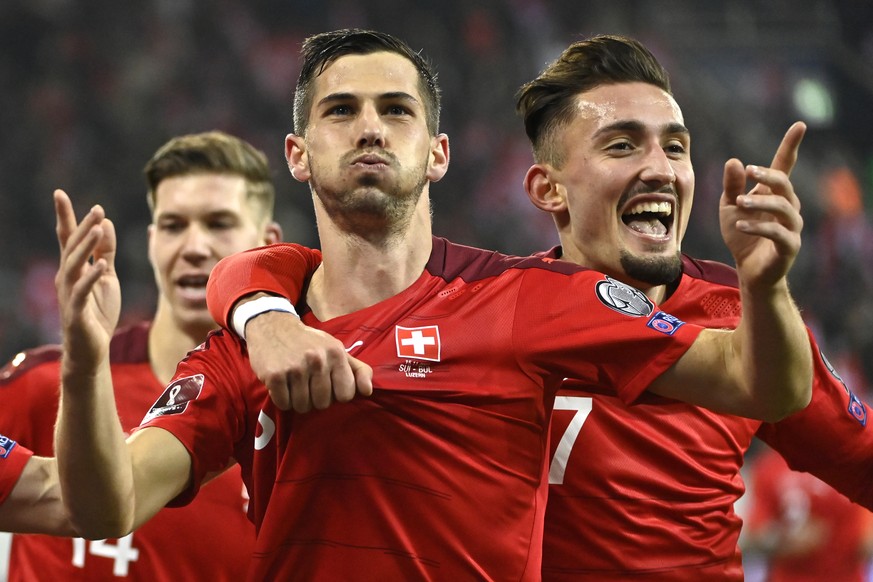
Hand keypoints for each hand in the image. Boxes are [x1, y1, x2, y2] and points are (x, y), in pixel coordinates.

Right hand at [54, 189, 119, 373]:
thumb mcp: (107, 277)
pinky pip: (81, 292)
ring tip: (97, 228)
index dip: (65, 216)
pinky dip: (90, 277)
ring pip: (74, 265)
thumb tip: (105, 222)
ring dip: (85, 246)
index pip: (67, 238)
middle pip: (72, 247)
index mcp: (74, 268)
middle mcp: (67, 278)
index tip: (60, 193)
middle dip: (82, 226)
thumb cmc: (97, 312)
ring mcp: (69, 294)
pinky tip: (101, 264)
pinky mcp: (76, 312)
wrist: (92, 349)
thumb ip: (106, 252)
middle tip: (96, 208)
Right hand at [245, 311, 373, 411]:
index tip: (328, 384)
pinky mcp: (275, 376)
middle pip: (323, 404)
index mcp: (336, 353)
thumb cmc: (310, 342)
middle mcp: (317, 360)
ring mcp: (295, 368)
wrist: (273, 326)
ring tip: (295, 384)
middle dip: (316, 399)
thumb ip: (358, 369)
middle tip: (308, 384)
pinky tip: (282, 385)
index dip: (337, 394)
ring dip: (298, 401)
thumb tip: (368, 391)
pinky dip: (282, 400)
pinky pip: (284, 404)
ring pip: (303, 407)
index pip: (346, 395)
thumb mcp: (337, 349)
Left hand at [719, 122, 805, 289]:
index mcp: (774, 194)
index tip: (799, 125)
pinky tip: (740, 224)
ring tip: (739, 202)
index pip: (784, 166)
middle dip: (768, 175)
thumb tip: (734, 161)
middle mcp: (788, 207)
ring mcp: (791, 227)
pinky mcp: (789, 247)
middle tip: (749, 171)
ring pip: (784, 207)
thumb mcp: (729, 207)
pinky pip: (778, 233)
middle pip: (784, 184)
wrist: (748, 269)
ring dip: (761, 202)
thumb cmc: (741, 234)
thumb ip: (731, 186)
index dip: (791, 146)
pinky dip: (758, 227)